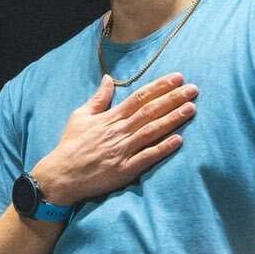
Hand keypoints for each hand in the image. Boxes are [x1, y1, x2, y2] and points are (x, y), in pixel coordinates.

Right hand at [31, 73, 196, 207]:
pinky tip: (178, 141)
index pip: (139, 98)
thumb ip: (98, 98)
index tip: (178, 78)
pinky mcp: (124, 170)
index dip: (159, 87)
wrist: (61, 176)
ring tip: (191, 108)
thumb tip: (108, 78)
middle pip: (149, 111)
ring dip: (172, 119)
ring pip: (151, 131)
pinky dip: (162, 149)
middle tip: (194, 89)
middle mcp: (118, 132)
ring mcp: (122, 151)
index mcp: (110, 118)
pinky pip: (146, 157)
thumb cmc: (71, 145)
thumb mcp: (80, 116)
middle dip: (172, 99)